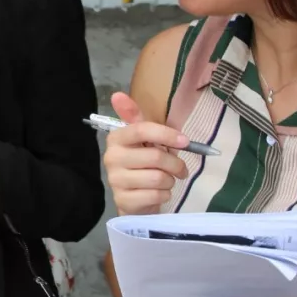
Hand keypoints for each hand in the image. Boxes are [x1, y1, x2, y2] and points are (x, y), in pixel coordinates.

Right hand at [102, 91, 191, 215]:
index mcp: (116, 139)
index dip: (166, 135)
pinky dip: (165, 195)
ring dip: (170, 181)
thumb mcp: (143, 140)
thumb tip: (118, 95)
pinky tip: (159, 193)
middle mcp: (111, 158)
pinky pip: (155, 195)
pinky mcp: (123, 201)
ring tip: (167, 181)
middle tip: (180, 169)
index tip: (185, 141)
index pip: (141, 130)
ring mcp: (115, 181)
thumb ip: (135, 118)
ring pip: (158, 178)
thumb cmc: (143, 165)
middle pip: (155, 157)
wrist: (134, 199)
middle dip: (175, 164)